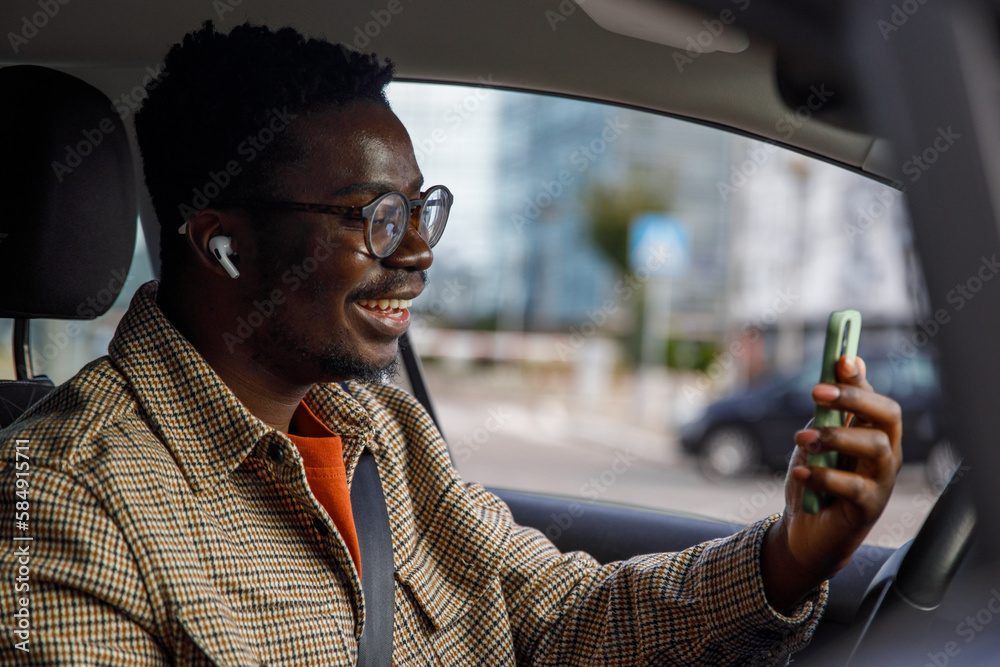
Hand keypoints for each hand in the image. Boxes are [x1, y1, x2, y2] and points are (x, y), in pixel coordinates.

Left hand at [760, 355, 902, 613]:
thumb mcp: (815, 438)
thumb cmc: (813, 479)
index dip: (861, 379)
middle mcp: (885, 454)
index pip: (877, 398)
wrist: (804, 531)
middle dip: (854, 398)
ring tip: (801, 440)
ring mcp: (881, 481)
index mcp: (873, 433)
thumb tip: (843, 363)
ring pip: (875, 447)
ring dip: (834, 437)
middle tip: (816, 392)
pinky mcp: (870, 508)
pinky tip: (799, 472)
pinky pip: (853, 486)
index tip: (839, 361)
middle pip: (887, 416)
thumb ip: (828, 408)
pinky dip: (822, 476)